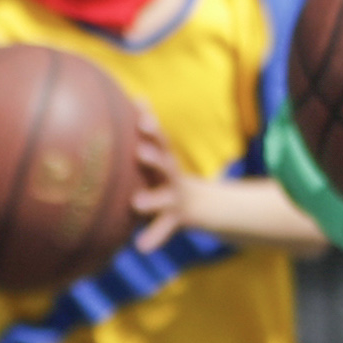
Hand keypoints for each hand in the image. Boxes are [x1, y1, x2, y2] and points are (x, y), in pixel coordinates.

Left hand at [127, 107, 208, 249]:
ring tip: (138, 203)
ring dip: (153, 199)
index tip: (139, 108)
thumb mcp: (162, 157)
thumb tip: (136, 95)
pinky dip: (154, 238)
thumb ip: (148, 133)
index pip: (159, 136)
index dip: (150, 122)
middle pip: (166, 162)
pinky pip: (164, 229)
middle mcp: (172, 176)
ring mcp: (177, 198)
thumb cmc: (169, 178)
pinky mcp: (177, 219)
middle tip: (140, 150)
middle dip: (155, 155)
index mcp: (165, 159)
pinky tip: (142, 247)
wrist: (206, 207)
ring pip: (165, 198)